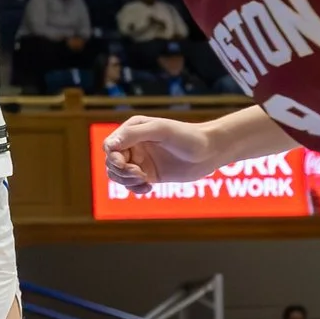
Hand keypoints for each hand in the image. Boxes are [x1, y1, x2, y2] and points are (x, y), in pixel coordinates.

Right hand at [102, 114, 222, 194]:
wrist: (209, 152)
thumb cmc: (187, 136)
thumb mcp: (160, 130)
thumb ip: (134, 134)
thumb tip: (110, 146)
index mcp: (133, 129)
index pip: (110, 146)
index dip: (113, 157)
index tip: (125, 164)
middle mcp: (134, 144)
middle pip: (111, 162)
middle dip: (122, 171)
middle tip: (141, 175)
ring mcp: (141, 160)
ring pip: (119, 176)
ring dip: (127, 182)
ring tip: (144, 181)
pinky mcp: (149, 175)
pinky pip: (132, 185)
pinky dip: (135, 189)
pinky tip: (148, 188)